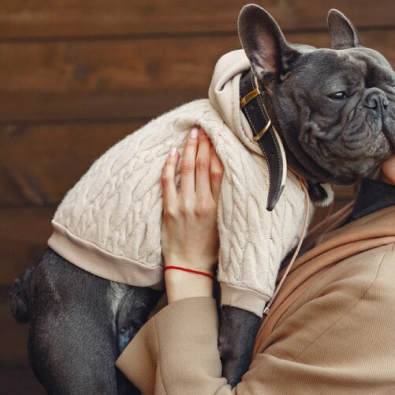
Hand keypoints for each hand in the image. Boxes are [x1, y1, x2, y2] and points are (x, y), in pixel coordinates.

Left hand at [161, 127, 223, 300]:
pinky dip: (169, 164)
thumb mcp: (224, 224)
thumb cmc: (210, 248)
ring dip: (189, 148)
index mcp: (218, 206)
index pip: (219, 171)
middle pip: (203, 165)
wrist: (189, 267)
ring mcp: (184, 205)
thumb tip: (226, 179)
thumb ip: (224, 202)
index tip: (217, 136)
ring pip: (186, 169)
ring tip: (191, 133)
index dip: (217, 151)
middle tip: (203, 127)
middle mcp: (202, 203)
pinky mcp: (169, 209)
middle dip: (203, 144)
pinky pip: (168, 181)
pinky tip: (172, 152)